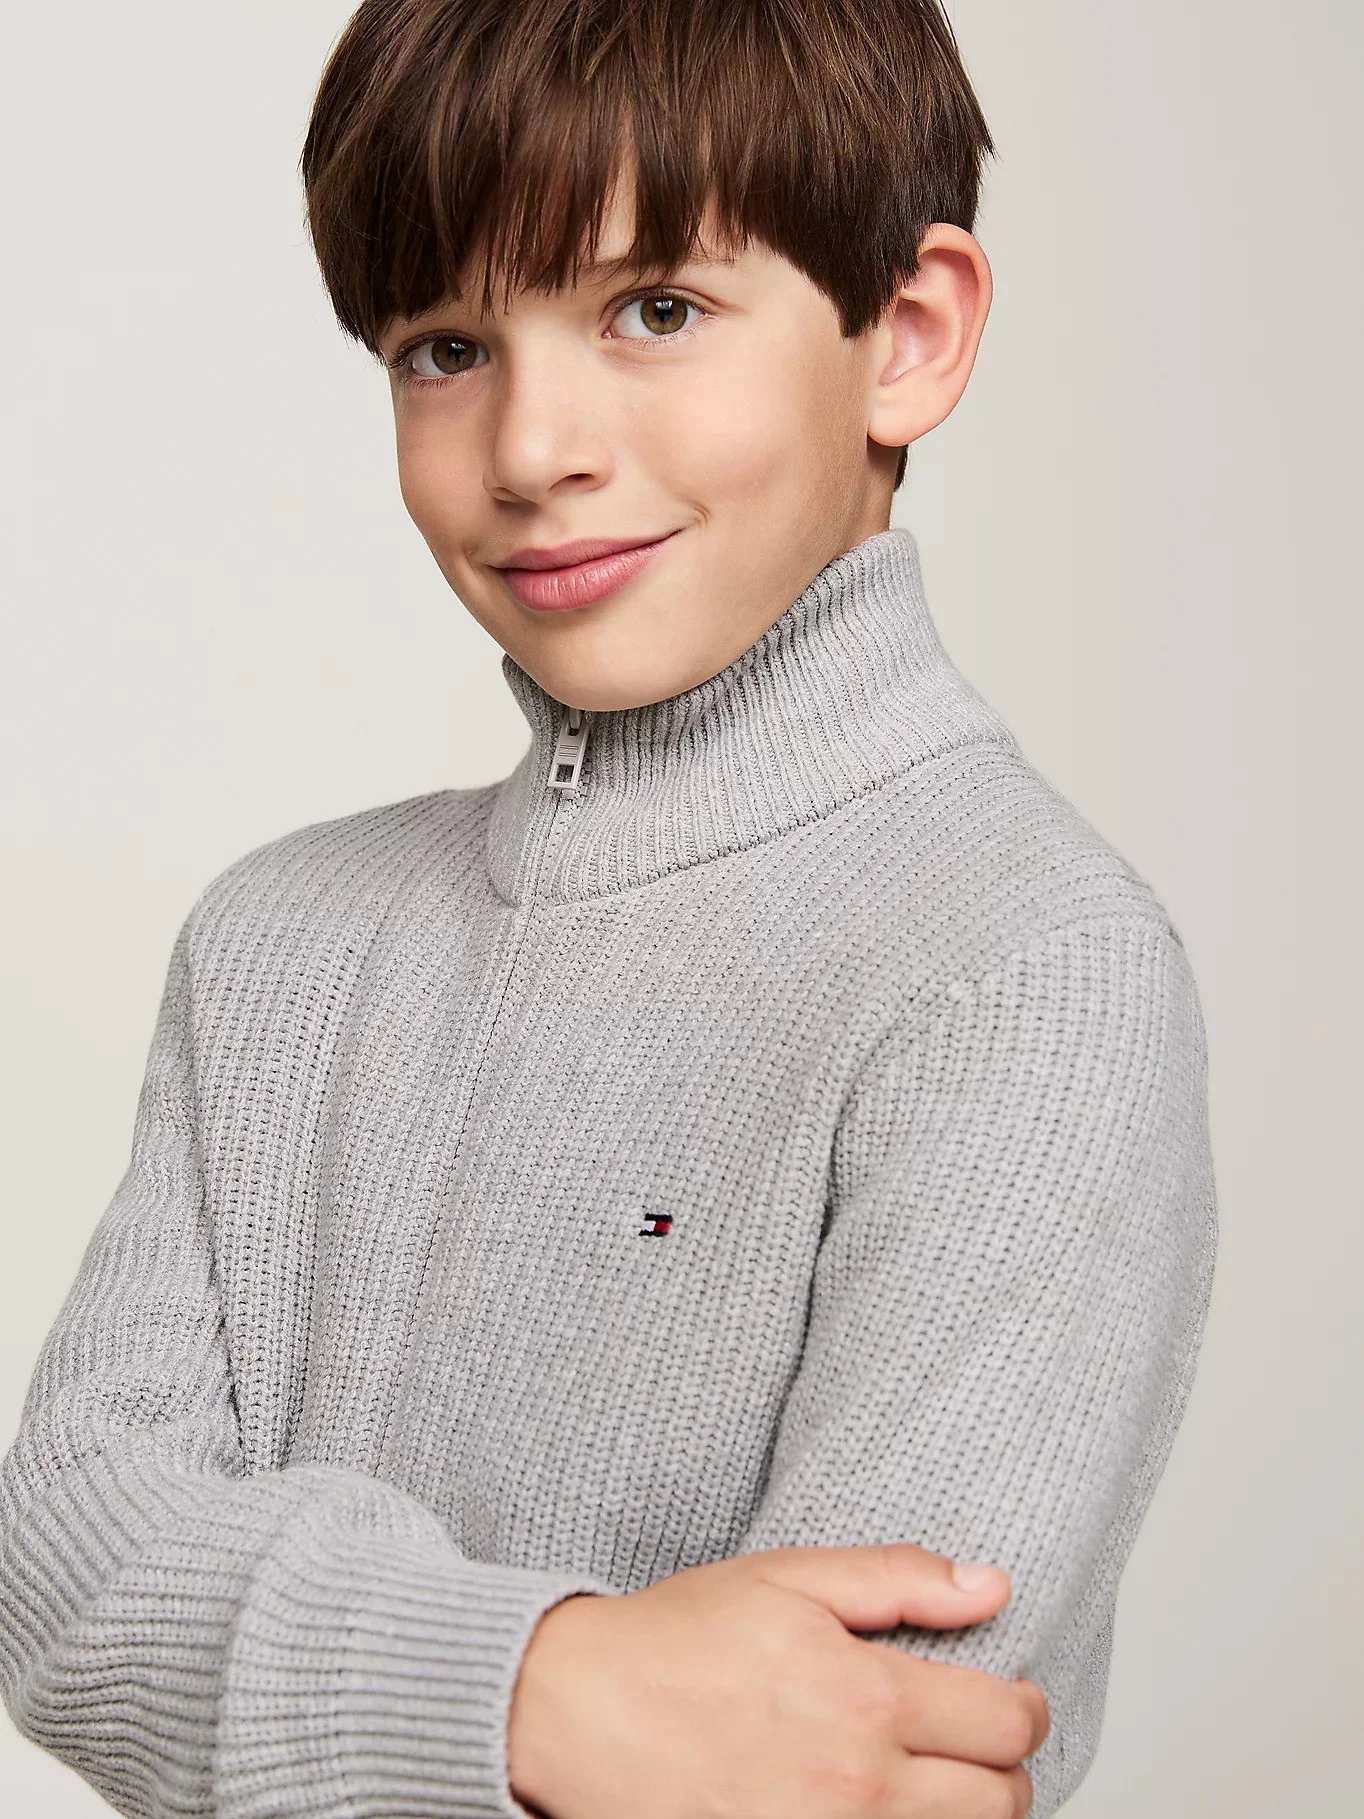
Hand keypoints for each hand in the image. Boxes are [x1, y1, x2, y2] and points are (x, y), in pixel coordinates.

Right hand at [507, 1542, 1048, 1818]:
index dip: (1026, 1709)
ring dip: (959, 1812)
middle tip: (972, 1741)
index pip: (1006, 1725)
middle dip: (1003, 1769)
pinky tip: (881, 1808)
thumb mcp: (789, 1578)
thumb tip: (992, 1585)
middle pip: (999, 1803)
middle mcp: (858, 1786)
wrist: (580, 1713)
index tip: (1012, 1699)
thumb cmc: (677, 1640)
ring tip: (930, 1777)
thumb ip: (899, 1579)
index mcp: (866, 1698)